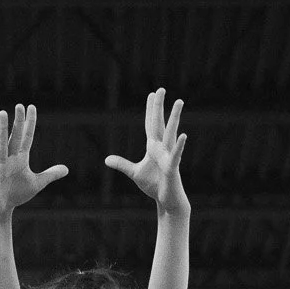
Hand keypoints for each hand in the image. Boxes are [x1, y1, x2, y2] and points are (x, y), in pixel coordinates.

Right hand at [0, 103, 67, 219]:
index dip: (30, 123)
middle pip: (15, 137)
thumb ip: (50, 174)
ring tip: (2, 113)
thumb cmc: (16, 194)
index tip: (31, 107)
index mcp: (20, 158)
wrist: (1, 209)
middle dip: (18, 122)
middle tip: (20, 105)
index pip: (27, 137)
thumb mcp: (37, 183)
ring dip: (3, 129)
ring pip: (2, 144)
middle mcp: (10, 159)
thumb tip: (66, 169)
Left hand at [105, 86, 187, 211]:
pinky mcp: (172, 167)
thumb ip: (122, 165)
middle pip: (159, 123)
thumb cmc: (154, 185)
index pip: (150, 124)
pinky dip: (179, 145)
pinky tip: (183, 135)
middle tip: (160, 88)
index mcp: (153, 147)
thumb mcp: (134, 173)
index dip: (150, 110)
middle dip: (159, 106)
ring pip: (171, 133)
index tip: (151, 94)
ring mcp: (169, 155)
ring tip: (179, 101)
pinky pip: (176, 154)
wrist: (166, 200)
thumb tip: (106, 160)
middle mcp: (162, 147)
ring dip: (174, 117)